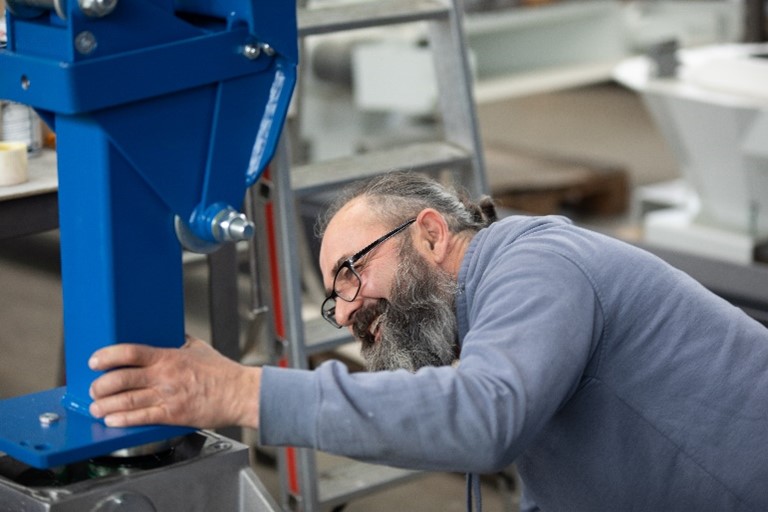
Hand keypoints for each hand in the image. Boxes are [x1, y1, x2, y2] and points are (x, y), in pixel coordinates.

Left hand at [88, 335, 260, 429]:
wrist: (239, 393)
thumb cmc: (222, 372)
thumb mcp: (198, 348)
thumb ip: (179, 342)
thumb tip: (168, 333)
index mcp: (169, 357)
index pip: (130, 352)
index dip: (107, 356)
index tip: (94, 361)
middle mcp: (165, 376)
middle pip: (121, 378)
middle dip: (100, 385)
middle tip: (94, 389)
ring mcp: (168, 396)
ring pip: (126, 400)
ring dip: (105, 405)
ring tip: (97, 407)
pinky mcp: (173, 415)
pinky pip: (141, 418)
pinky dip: (122, 420)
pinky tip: (113, 420)